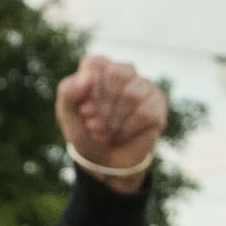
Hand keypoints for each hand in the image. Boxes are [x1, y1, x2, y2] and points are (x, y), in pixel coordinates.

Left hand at [56, 53, 169, 180]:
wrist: (105, 160)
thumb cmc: (85, 131)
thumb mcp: (67, 114)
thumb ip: (68, 92)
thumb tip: (86, 79)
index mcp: (98, 67)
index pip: (95, 64)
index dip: (89, 91)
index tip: (84, 111)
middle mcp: (123, 71)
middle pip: (115, 75)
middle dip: (102, 108)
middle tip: (95, 125)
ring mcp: (143, 85)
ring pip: (132, 94)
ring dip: (115, 121)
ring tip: (108, 132)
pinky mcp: (158, 103)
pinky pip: (145, 112)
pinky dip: (129, 129)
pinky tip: (123, 134)